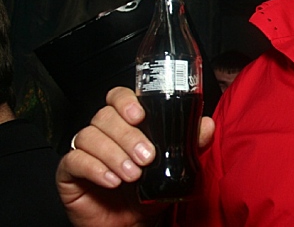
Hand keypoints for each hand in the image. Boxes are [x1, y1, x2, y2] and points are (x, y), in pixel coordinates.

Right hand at [56, 87, 214, 225]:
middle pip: (105, 117)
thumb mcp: (175, 166)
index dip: (126, 102)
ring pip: (89, 136)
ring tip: (132, 175)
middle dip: (128, 136)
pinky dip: (95, 169)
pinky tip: (112, 181)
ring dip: (114, 154)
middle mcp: (104, 132)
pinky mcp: (69, 172)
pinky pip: (74, 161)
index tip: (140, 115)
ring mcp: (85, 150)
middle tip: (147, 157)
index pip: (118, 98)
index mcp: (127, 123)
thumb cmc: (148, 192)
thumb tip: (206, 125)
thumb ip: (190, 143)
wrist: (131, 224)